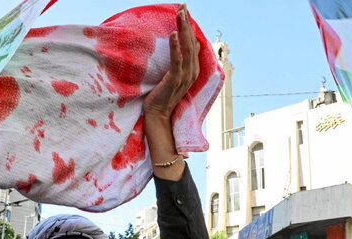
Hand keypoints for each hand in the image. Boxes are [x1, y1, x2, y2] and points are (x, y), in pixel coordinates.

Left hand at [143, 4, 199, 119]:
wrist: (158, 115)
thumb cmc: (163, 95)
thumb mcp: (175, 75)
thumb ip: (183, 61)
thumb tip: (193, 44)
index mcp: (192, 69)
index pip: (193, 43)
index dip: (189, 27)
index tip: (185, 11)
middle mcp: (192, 71)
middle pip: (192, 42)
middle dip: (187, 23)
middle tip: (183, 6)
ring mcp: (184, 76)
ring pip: (187, 48)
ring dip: (183, 30)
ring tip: (180, 14)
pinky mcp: (174, 80)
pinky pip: (176, 60)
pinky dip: (175, 47)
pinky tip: (172, 34)